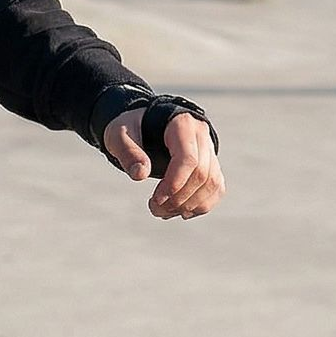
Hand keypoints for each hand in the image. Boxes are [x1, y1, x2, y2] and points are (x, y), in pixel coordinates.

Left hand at [104, 110, 224, 219]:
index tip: (155, 200)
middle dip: (179, 198)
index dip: (174, 184)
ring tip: (164, 212)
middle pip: (202, 174)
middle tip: (154, 209)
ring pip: (212, 183)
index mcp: (181, 124)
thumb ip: (127, 152)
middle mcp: (201, 135)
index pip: (188, 159)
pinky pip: (216, 188)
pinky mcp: (211, 164)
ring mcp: (209, 150)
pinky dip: (202, 205)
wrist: (143, 124)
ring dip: (191, 205)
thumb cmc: (130, 129)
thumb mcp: (118, 135)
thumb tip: (140, 174)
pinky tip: (182, 212)